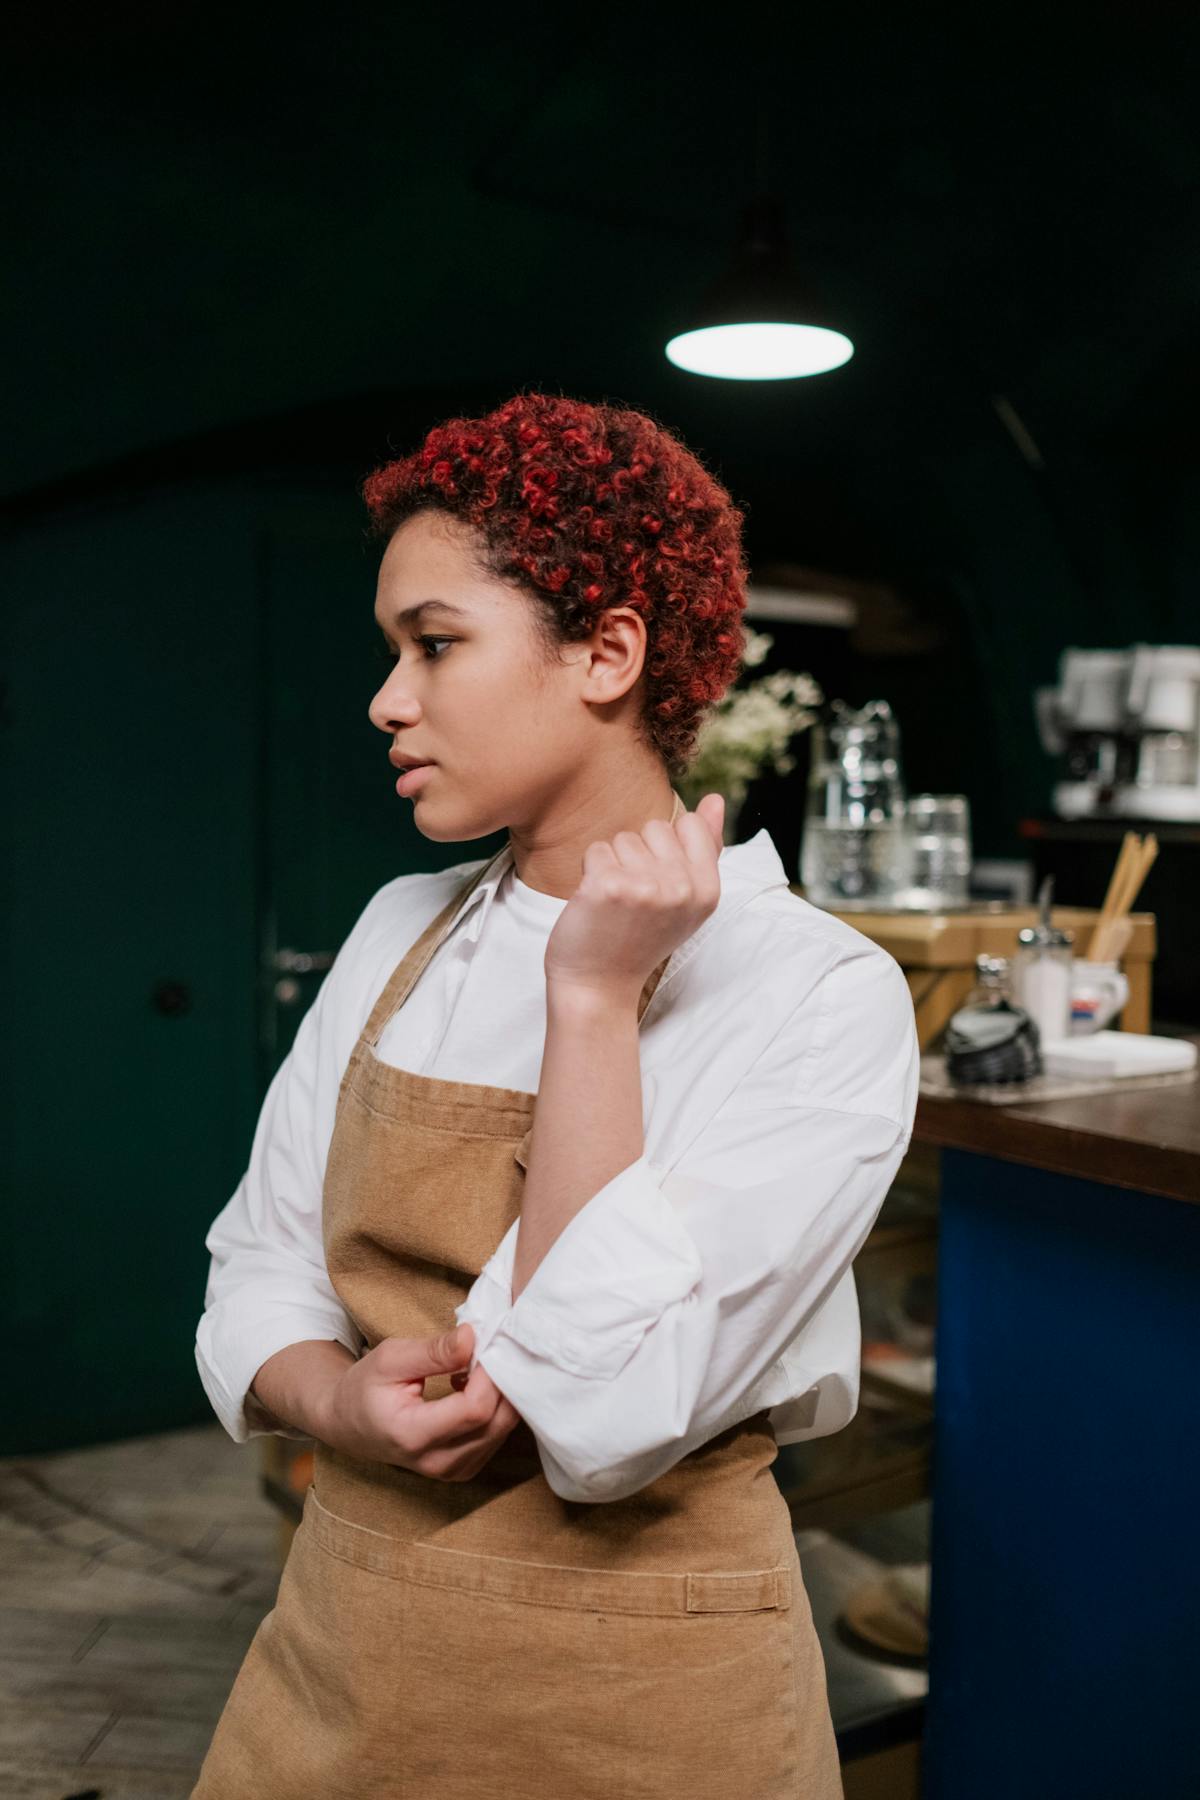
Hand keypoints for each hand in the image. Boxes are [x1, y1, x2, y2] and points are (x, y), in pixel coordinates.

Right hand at [319, 1323, 521, 1482]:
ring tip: (477, 1367)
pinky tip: (475, 1388)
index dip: (489, 1375)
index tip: (484, 1344)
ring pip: (501, 1431)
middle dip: (501, 1382)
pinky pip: (495, 1437)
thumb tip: (472, 1337)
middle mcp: (436, 1462)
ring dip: (500, 1395)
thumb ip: (433, 1351)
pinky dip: (495, 1409)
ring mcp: (452, 1471)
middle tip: (489, 1350)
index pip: (475, 1409)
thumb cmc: (365, 1388)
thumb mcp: (390, 1358)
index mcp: (412, 1435)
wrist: (349, 1425)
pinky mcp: (463, 1469)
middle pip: (495, 1422)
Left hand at [543, 792, 725, 1003]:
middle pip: (653, 828)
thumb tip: (716, 798)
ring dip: (613, 865)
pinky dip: (590, 873)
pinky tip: (596, 904)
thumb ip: (704, 847)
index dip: (666, 849)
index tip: (659, 885)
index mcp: (708, 890)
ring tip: (616, 904)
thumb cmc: (641, 936)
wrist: (600, 984)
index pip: (689, 825)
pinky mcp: (609, 887)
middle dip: (638, 856)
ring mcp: (646, 887)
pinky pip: (596, 851)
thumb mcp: (686, 899)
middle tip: (634, 899)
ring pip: (622, 839)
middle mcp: (683, 888)